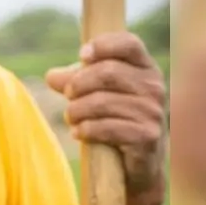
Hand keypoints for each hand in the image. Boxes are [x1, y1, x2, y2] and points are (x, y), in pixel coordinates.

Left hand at [46, 33, 166, 195]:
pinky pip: (107, 127)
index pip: (129, 43)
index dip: (103, 45)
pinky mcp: (147, 136)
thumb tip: (51, 77)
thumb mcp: (94, 92)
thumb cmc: (115, 116)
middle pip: (108, 72)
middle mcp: (154, 86)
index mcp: (145, 67)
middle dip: (78, 84)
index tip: (82, 55)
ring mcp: (153, 111)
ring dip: (77, 110)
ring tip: (70, 116)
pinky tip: (78, 132)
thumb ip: (74, 79)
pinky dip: (86, 129)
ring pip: (102, 101)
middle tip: (67, 95)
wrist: (139, 161)